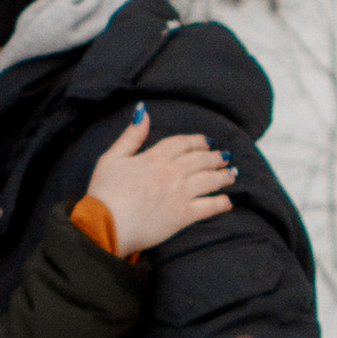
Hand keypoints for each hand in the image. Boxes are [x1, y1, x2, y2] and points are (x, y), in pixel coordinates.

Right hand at [86, 110, 234, 257]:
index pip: (182, 143)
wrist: (105, 225)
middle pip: (200, 160)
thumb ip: (131, 136)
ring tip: (232, 174)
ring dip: (223, 176)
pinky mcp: (183, 216)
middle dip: (215, 157)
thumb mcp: (111, 158)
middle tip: (224, 156)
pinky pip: (209, 207)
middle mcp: (171, 173)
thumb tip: (143, 112)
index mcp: (154, 157)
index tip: (206, 142)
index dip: (196, 141)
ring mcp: (180, 194)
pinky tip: (228, 202)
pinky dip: (221, 203)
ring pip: (209, 180)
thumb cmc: (104, 193)